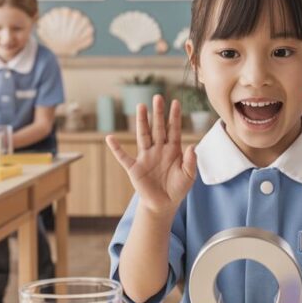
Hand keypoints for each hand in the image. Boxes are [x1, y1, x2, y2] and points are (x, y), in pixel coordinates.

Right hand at [106, 95, 196, 213]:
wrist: (164, 204)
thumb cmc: (177, 189)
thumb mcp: (188, 176)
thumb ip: (190, 161)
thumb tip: (192, 146)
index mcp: (172, 150)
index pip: (174, 130)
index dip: (174, 117)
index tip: (175, 102)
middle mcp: (158, 149)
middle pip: (158, 128)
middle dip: (158, 113)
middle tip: (157, 97)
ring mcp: (146, 157)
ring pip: (143, 135)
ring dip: (141, 122)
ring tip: (140, 107)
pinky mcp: (135, 168)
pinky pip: (123, 156)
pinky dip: (116, 148)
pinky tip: (110, 138)